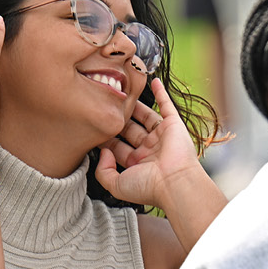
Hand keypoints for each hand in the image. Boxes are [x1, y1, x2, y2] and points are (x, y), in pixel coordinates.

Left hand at [94, 77, 203, 208]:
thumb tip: (103, 151)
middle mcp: (149, 149)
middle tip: (104, 105)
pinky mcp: (174, 125)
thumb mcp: (116, 186)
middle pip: (129, 129)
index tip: (93, 125)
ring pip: (145, 117)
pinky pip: (167, 106)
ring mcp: (161, 136)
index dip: (105, 136)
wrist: (174, 183)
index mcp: (137, 163)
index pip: (117, 146)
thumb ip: (103, 171)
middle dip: (117, 119)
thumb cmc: (148, 187)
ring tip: (121, 92)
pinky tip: (152, 81)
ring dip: (134, 106)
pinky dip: (161, 93)